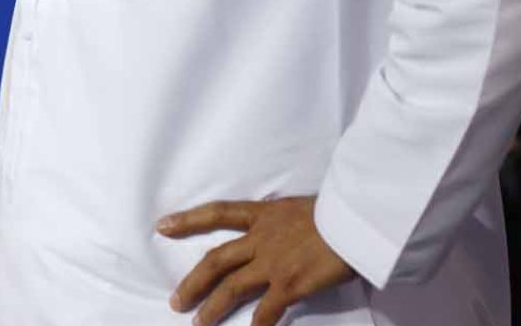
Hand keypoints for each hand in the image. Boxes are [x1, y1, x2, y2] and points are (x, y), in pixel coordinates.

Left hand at [158, 196, 355, 325]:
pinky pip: (267, 310)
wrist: (358, 218)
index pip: (217, 213)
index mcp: (264, 214)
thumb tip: (285, 230)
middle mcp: (262, 238)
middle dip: (193, 282)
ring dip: (212, 307)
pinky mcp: (290, 284)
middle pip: (215, 261)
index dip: (188, 220)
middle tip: (176, 301)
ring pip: (232, 287)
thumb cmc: (341, 209)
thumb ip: (285, 221)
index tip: (161, 226)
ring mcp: (274, 263)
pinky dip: (258, 324)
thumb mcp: (303, 206)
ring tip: (198, 323)